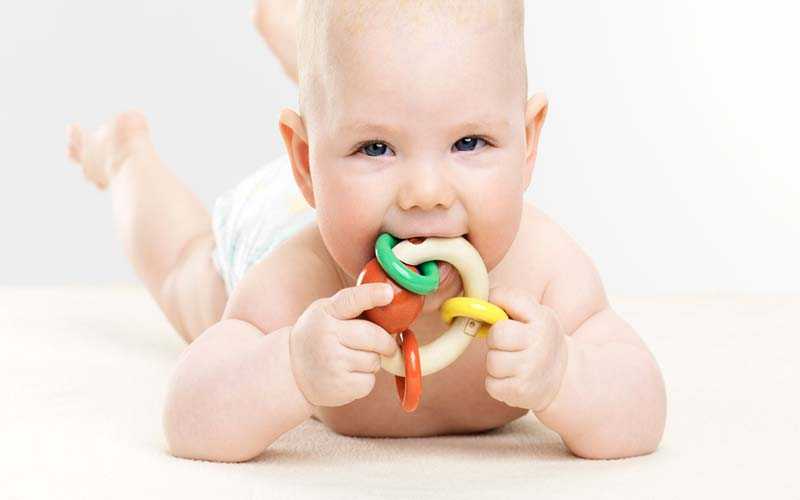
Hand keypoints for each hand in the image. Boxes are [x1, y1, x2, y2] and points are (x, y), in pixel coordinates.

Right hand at [289, 282, 398, 407]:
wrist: (292, 371)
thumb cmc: (318, 336)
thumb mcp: (325, 312)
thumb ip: (353, 306)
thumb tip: (391, 305)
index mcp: (326, 312)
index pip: (351, 300)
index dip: (371, 295)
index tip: (388, 293)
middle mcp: (327, 336)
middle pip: (374, 336)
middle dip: (386, 342)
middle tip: (385, 345)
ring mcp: (332, 363)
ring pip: (374, 360)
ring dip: (372, 361)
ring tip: (352, 360)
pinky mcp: (340, 386)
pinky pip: (369, 381)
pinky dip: (365, 379)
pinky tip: (348, 375)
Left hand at [484, 286, 568, 411]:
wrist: (561, 377)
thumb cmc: (537, 339)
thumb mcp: (533, 314)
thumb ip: (508, 301)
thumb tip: (475, 300)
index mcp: (542, 319)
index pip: (508, 300)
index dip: (495, 305)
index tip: (500, 315)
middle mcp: (540, 344)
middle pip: (496, 335)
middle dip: (495, 340)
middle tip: (506, 344)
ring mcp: (531, 370)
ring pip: (492, 362)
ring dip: (496, 363)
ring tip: (511, 362)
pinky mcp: (520, 392)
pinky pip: (491, 384)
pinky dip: (497, 383)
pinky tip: (511, 378)